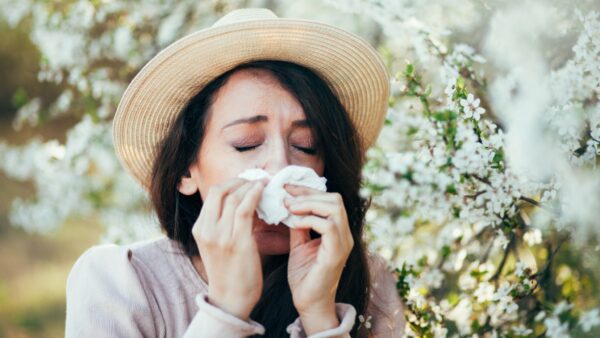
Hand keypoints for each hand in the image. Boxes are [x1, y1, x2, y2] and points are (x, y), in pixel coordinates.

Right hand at [192, 177, 266, 320]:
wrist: (231, 299)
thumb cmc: (229, 271)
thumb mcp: (217, 244)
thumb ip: (223, 223)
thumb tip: (241, 200)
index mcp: (199, 229)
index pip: (213, 194)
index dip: (231, 182)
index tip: (247, 180)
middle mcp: (206, 230)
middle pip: (220, 191)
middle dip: (240, 180)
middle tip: (256, 178)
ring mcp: (220, 236)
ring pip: (234, 197)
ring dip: (251, 186)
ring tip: (263, 183)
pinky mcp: (236, 242)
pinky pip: (244, 209)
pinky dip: (254, 195)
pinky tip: (263, 191)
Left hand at [283, 184, 353, 314]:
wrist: (308, 303)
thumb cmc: (304, 276)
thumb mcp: (299, 244)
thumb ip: (298, 225)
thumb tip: (289, 204)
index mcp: (338, 231)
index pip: (329, 199)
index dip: (308, 190)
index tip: (286, 188)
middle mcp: (345, 235)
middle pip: (335, 199)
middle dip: (308, 193)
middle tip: (286, 196)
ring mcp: (344, 243)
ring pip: (334, 208)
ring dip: (309, 203)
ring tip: (289, 207)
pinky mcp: (337, 253)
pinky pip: (329, 226)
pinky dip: (310, 219)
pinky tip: (295, 222)